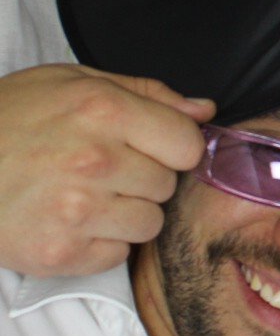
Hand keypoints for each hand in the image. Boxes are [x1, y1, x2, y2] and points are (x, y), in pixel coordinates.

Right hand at [0, 64, 213, 275]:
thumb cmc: (6, 119)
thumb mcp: (71, 81)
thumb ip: (146, 94)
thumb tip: (204, 111)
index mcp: (102, 110)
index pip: (188, 145)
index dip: (173, 148)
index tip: (150, 148)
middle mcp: (94, 160)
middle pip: (168, 185)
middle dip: (143, 179)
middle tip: (99, 170)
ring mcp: (77, 210)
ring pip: (149, 224)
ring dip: (125, 214)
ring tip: (82, 196)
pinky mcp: (59, 252)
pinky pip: (117, 254)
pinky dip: (99, 243)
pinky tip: (66, 221)